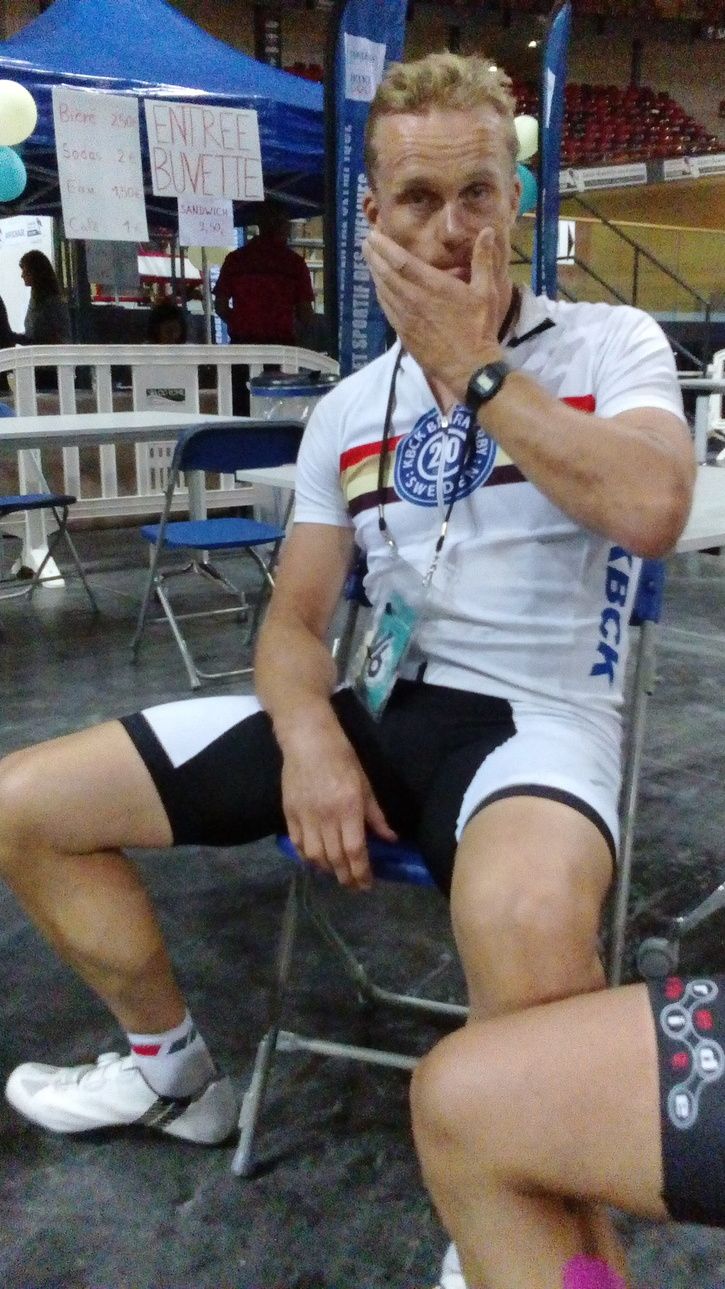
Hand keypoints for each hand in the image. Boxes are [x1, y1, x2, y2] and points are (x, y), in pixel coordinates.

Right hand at [280, 710, 396, 891]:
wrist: (308, 741)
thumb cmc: (342, 759)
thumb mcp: (365, 785)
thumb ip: (376, 816)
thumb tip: (390, 839)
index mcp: (348, 809)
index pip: (355, 850)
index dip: (361, 871)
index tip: (367, 884)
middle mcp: (326, 817)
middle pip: (335, 858)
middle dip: (346, 877)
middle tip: (353, 886)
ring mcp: (305, 816)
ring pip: (314, 855)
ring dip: (327, 870)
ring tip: (336, 874)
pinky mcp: (289, 813)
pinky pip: (297, 843)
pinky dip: (306, 856)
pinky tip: (315, 860)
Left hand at [362, 226, 505, 396]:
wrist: (468, 367)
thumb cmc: (478, 328)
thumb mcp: (486, 291)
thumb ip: (483, 260)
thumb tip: (487, 230)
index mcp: (432, 286)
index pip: (400, 261)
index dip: (384, 246)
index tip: (374, 233)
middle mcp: (413, 299)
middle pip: (385, 273)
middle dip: (374, 255)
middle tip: (366, 241)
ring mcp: (405, 317)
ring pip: (382, 290)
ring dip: (374, 272)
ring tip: (369, 258)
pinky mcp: (402, 332)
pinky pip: (386, 308)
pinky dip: (379, 293)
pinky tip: (378, 286)